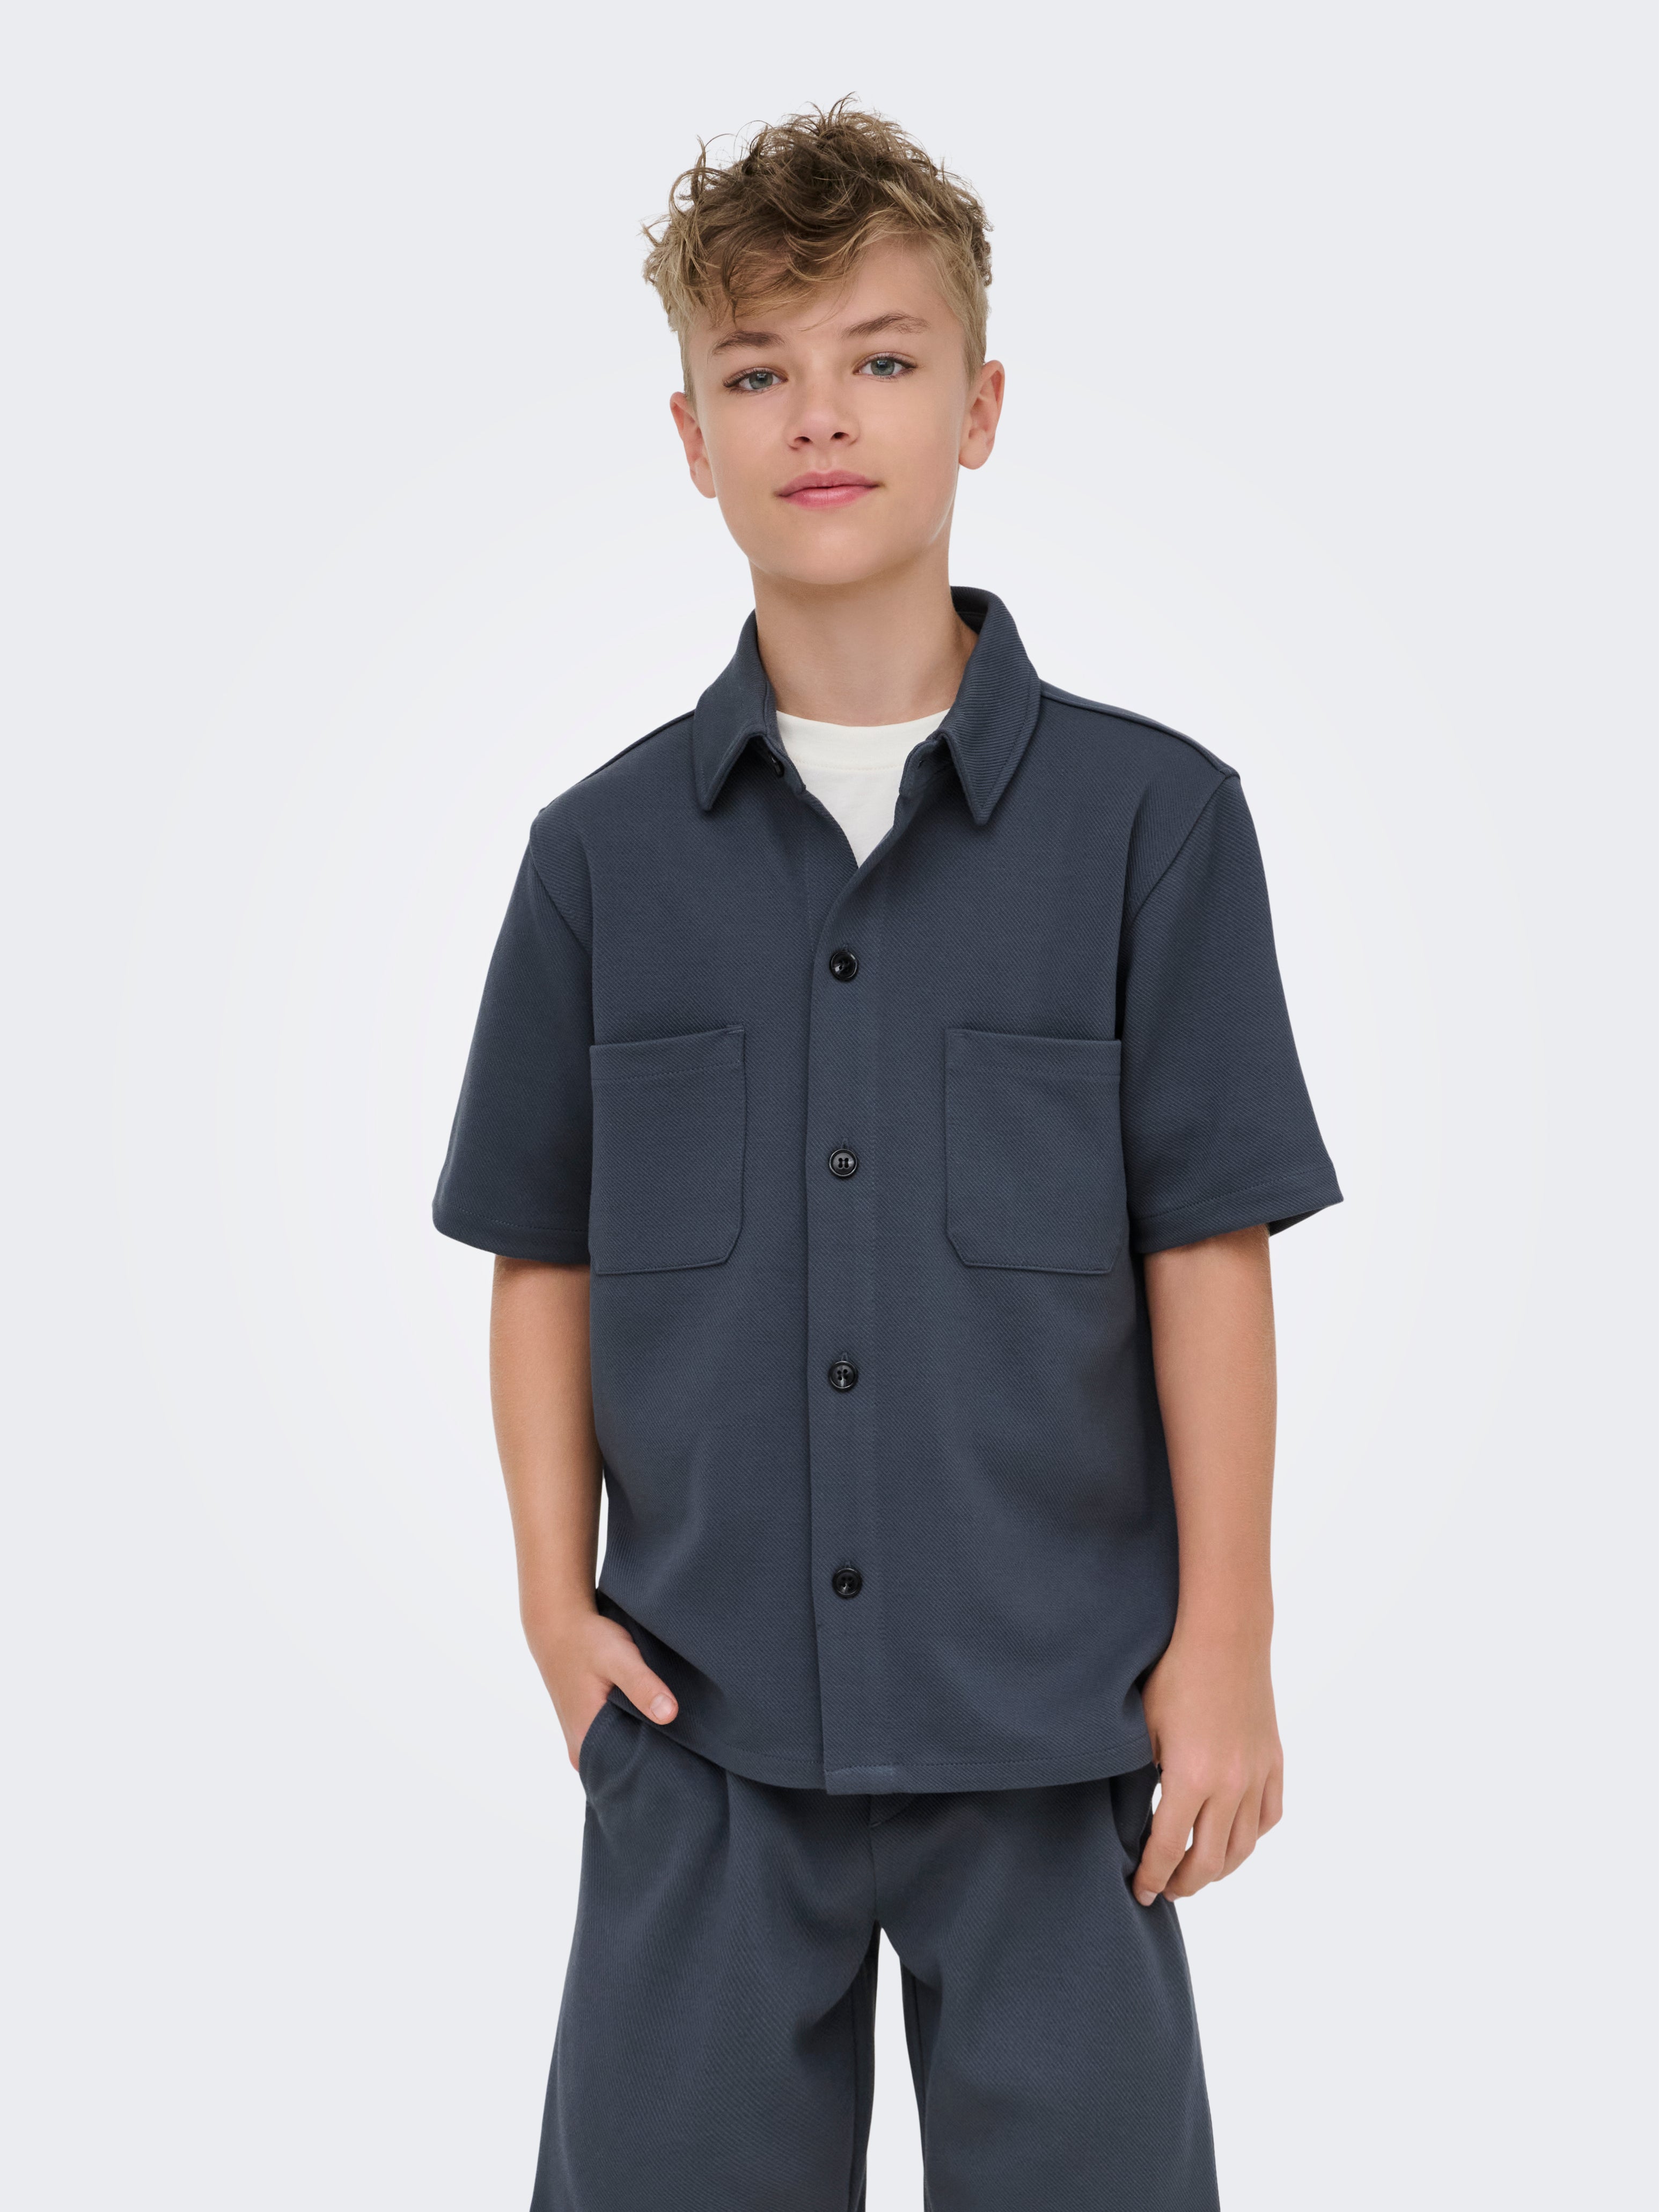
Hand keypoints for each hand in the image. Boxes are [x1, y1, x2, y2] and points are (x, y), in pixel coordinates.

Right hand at [528, 1607, 679, 1770]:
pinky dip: (633, 1729)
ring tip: (668, 1725)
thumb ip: (642, 1685)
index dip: (658, 1763)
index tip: (684, 1752)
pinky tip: (650, 1716)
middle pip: (626, 1765)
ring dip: (643, 1740)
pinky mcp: (588, 1728)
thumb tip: (669, 1714)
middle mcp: (582, 1750)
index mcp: (586, 1742)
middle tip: (683, 1738)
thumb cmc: (587, 1641)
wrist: (559, 1626)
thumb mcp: (618, 1658)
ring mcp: (583, 1740)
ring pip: (622, 1752)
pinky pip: (616, 1740)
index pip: (629, 1773)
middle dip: (653, 1753)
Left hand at [1131, 1628, 1282, 1906]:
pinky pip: (1269, 1816)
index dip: (1151, 1876)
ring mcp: (1258, 1775)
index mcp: (1191, 1778)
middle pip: (1210, 1861)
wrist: (1225, 1636)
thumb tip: (1130, 1819)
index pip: (1168, 1848)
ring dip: (1219, 1868)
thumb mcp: (1142, 1727)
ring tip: (1196, 1872)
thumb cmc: (1174, 1674)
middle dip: (1185, 1883)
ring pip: (1244, 1846)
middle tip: (1166, 1889)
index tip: (1139, 1891)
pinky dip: (1251, 1836)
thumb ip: (1139, 1777)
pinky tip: (1233, 1838)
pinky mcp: (1273, 1761)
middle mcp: (1231, 1786)